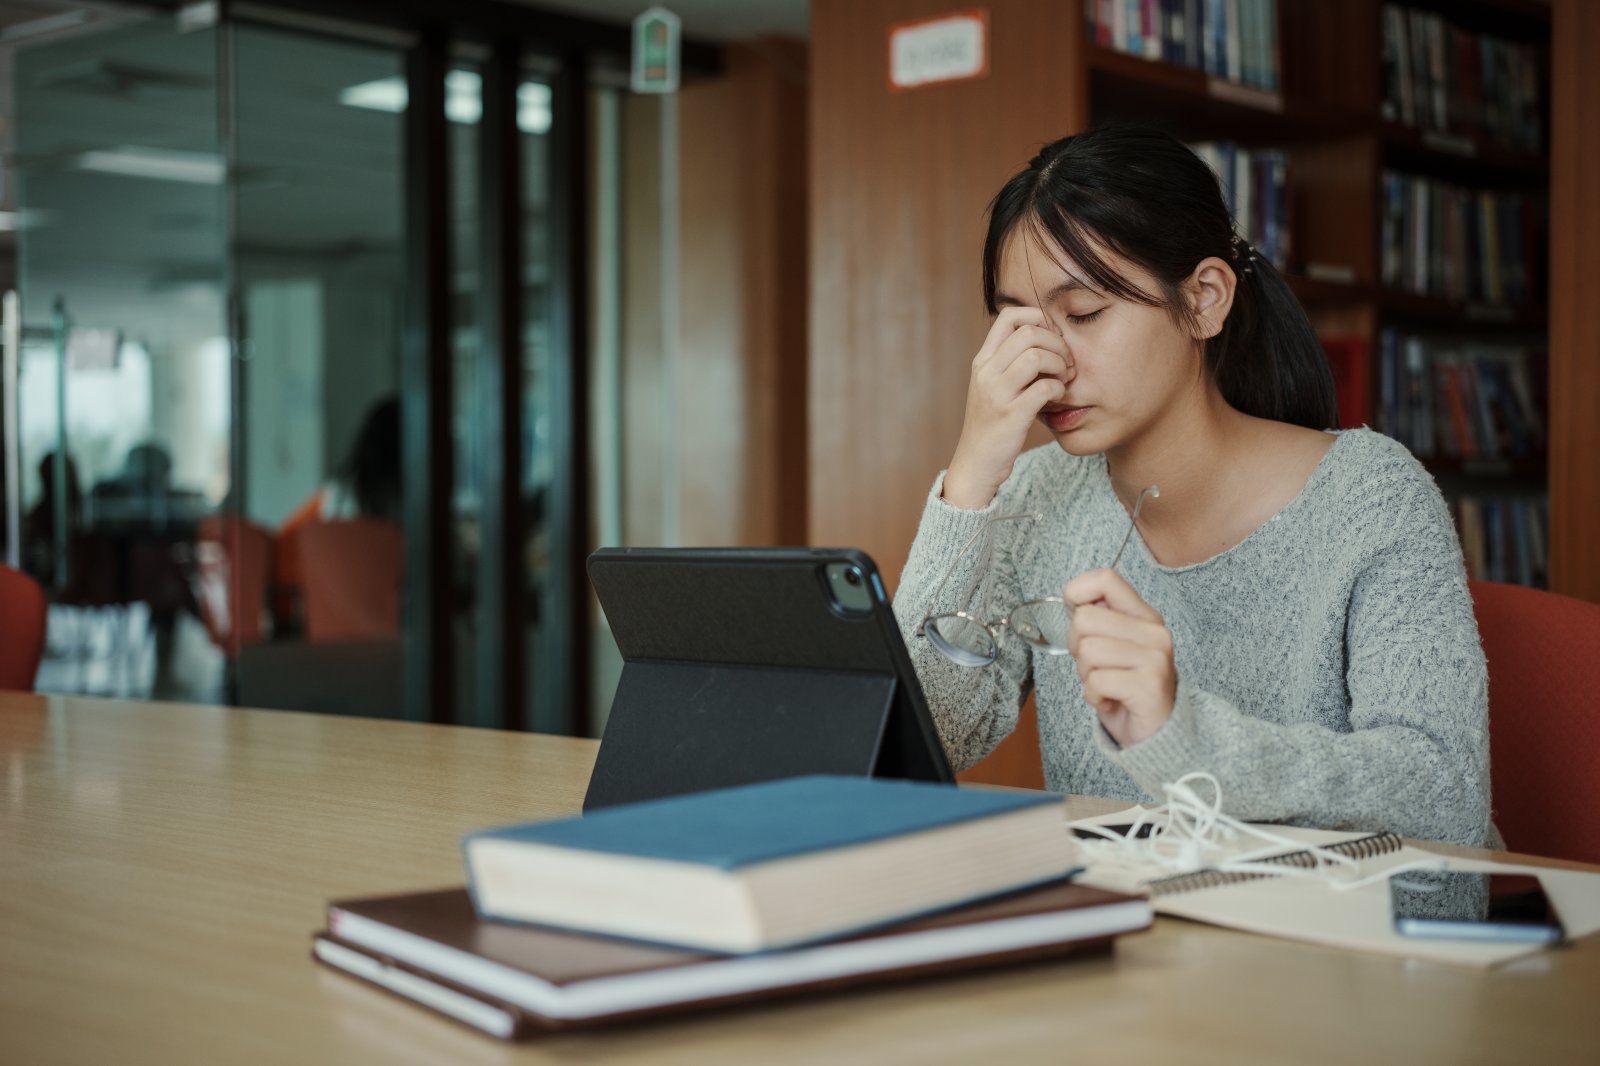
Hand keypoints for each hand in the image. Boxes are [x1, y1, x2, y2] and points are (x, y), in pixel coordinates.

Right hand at [943, 307, 1072, 509]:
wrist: (976, 463)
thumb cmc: (992, 424)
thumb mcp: (992, 386)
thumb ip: (1009, 362)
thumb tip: (1044, 337)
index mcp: (983, 361)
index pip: (1009, 316)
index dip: (1038, 318)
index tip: (1052, 338)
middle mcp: (986, 372)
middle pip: (1029, 333)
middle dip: (1057, 343)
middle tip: (1067, 363)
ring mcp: (997, 393)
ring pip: (1037, 356)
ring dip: (1060, 365)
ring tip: (1064, 379)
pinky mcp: (1011, 415)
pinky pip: (1045, 387)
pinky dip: (1059, 389)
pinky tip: (1058, 397)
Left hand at [1064, 569, 1176, 746]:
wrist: (1156, 734)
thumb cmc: (1125, 687)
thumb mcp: (1111, 646)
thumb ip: (1097, 621)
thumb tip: (1073, 602)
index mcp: (1144, 616)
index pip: (1105, 578)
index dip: (1077, 594)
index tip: (1077, 619)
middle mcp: (1154, 632)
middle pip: (1085, 618)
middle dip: (1077, 647)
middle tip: (1095, 667)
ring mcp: (1154, 658)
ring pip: (1088, 651)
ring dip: (1086, 675)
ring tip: (1105, 685)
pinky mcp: (1148, 686)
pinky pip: (1096, 681)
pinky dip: (1093, 696)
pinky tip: (1110, 701)